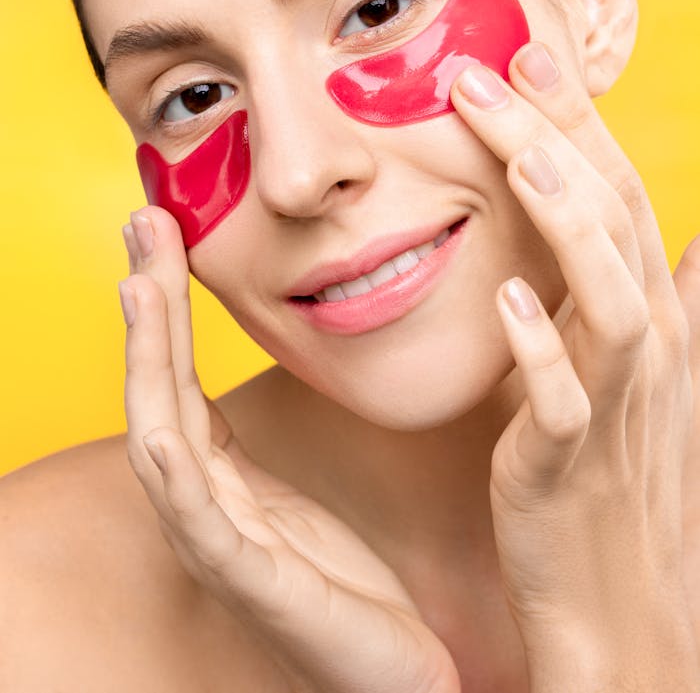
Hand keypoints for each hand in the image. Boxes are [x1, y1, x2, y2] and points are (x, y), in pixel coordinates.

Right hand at [119, 208, 458, 692]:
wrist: (393, 672)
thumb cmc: (344, 584)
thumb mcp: (295, 495)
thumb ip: (258, 445)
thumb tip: (249, 374)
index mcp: (221, 476)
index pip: (179, 372)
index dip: (167, 301)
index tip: (165, 225)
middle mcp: (205, 501)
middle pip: (159, 386)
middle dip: (148, 304)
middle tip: (144, 220)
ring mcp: (219, 541)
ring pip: (163, 437)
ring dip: (148, 361)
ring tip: (142, 285)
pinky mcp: (251, 583)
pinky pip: (202, 523)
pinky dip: (176, 473)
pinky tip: (163, 427)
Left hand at [451, 43, 699, 690]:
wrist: (614, 601)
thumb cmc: (608, 476)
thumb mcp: (627, 373)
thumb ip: (630, 299)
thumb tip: (662, 245)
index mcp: (642, 315)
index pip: (615, 195)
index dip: (574, 123)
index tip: (520, 56)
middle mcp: (643, 348)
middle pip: (614, 221)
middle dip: (558, 140)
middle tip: (489, 67)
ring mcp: (612, 405)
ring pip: (609, 297)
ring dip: (569, 224)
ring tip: (520, 162)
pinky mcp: (566, 465)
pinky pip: (562, 402)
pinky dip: (541, 350)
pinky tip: (507, 303)